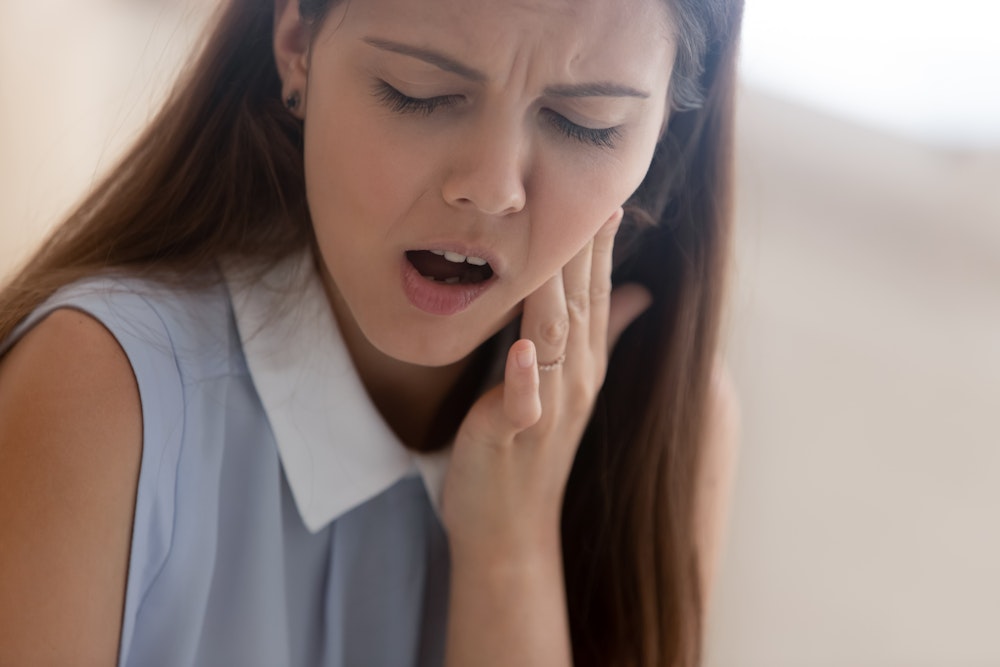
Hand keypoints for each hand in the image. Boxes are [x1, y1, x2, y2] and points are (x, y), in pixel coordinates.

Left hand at [440, 207, 651, 566]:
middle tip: (586, 193)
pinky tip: (521, 351)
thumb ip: (601, 334)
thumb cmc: (529, 450)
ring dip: (555, 294)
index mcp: (582, 363)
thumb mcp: (568, 384)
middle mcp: (574, 379)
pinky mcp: (514, 436)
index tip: (603, 190)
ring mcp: (548, 408)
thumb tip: (637, 291)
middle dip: (582, 250)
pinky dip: (524, 376)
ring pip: (554, 340)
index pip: (595, 292)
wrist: (509, 528)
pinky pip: (523, 402)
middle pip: (580, 304)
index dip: (599, 243)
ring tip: (552, 247)